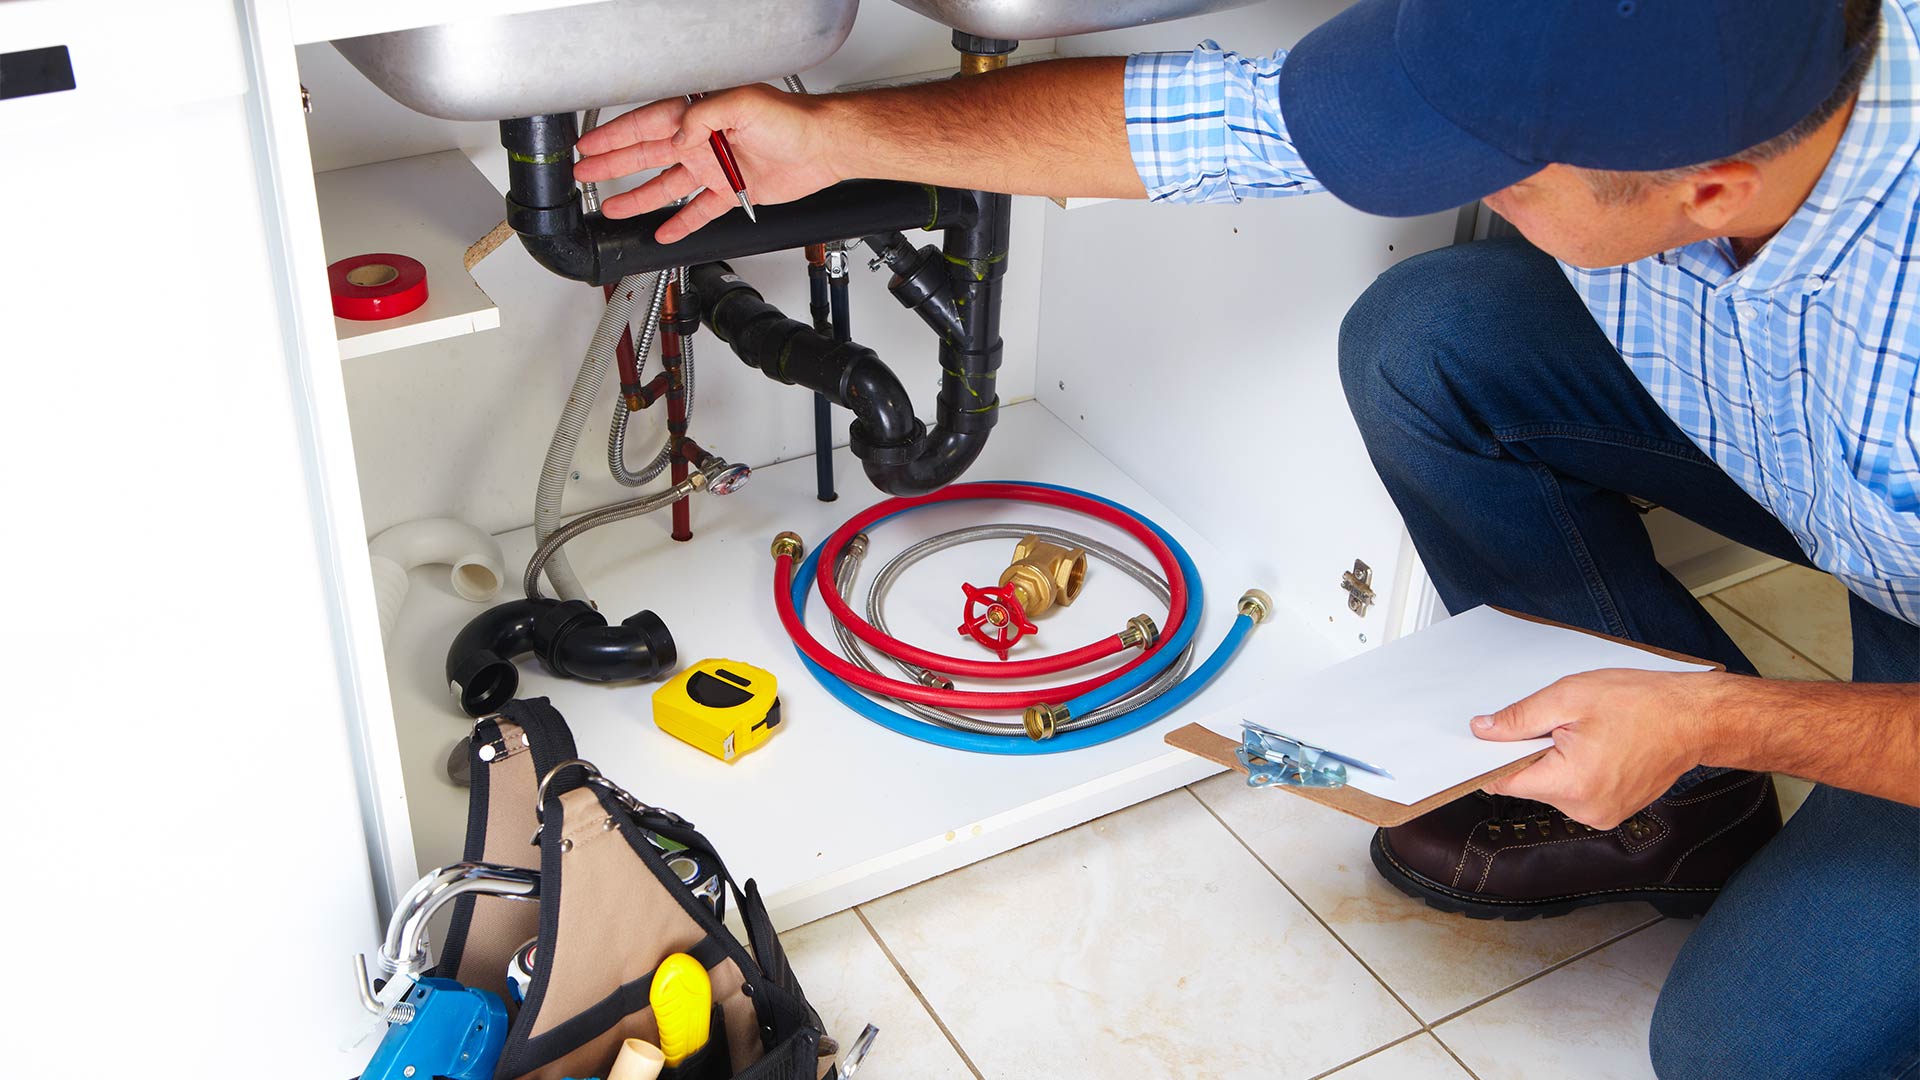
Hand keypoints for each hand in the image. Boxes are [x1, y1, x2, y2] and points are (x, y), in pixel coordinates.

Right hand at [574, 85, 846, 242]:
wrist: (822, 147)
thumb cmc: (791, 119)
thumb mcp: (742, 104)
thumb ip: (703, 116)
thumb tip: (678, 136)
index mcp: (698, 116)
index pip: (646, 126)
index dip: (615, 136)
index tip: (589, 145)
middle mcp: (702, 141)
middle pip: (647, 155)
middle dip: (613, 164)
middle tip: (585, 173)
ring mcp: (715, 168)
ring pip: (667, 186)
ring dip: (639, 197)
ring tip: (613, 207)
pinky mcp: (732, 192)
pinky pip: (700, 211)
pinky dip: (681, 222)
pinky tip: (664, 232)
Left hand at [1471, 668, 1728, 828]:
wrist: (1695, 718)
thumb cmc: (1642, 704)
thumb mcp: (1569, 697)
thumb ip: (1519, 718)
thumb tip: (1483, 731)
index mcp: (1571, 783)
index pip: (1504, 782)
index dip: (1490, 758)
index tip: (1486, 741)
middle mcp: (1585, 809)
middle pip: (1528, 784)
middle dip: (1530, 753)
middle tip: (1556, 724)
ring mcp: (1600, 815)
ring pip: (1550, 787)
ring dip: (1553, 761)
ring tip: (1584, 734)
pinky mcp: (1610, 812)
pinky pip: (1573, 791)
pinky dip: (1573, 769)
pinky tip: (1595, 747)